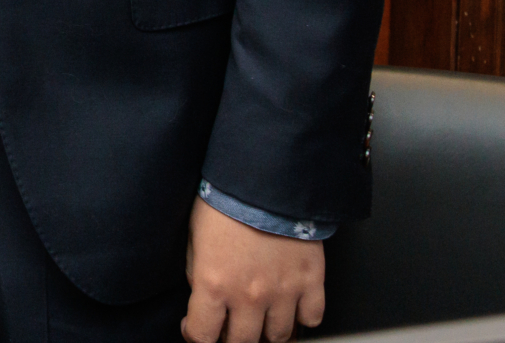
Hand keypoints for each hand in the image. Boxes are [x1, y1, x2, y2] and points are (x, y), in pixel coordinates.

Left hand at [182, 198, 325, 342]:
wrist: (263, 180)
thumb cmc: (224, 201)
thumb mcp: (195, 240)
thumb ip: (199, 275)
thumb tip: (204, 296)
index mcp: (213, 284)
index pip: (202, 334)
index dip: (195, 335)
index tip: (196, 329)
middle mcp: (249, 296)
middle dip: (232, 339)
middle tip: (229, 327)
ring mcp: (283, 293)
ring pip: (278, 337)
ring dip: (266, 332)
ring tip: (260, 319)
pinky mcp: (311, 282)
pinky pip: (312, 318)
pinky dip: (302, 318)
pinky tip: (291, 307)